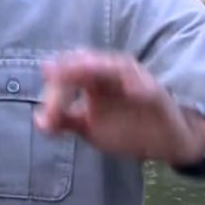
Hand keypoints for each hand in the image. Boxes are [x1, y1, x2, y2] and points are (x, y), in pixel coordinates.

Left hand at [34, 49, 204, 165]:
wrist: (164, 141)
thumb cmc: (125, 128)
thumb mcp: (88, 128)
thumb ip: (64, 121)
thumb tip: (39, 120)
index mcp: (93, 80)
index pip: (68, 74)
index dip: (55, 90)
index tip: (47, 114)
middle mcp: (111, 75)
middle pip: (88, 63)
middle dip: (71, 69)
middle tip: (55, 78)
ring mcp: (135, 80)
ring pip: (116, 66)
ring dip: (100, 65)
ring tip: (84, 67)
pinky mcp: (156, 93)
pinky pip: (148, 87)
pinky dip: (140, 86)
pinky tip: (132, 89)